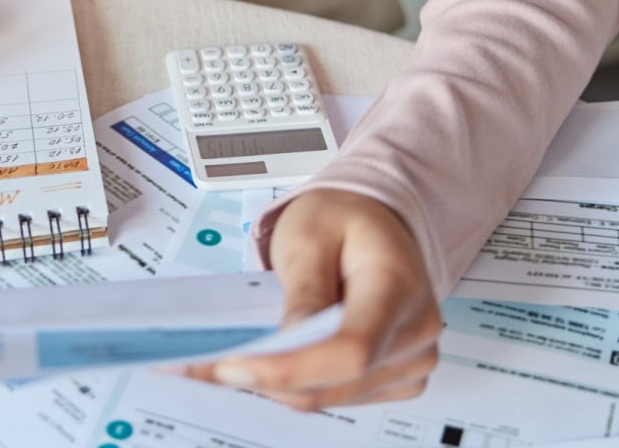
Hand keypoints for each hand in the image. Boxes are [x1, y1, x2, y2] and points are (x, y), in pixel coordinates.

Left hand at [184, 189, 441, 409]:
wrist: (375, 223)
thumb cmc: (345, 221)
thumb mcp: (310, 234)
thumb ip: (303, 289)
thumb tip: (286, 342)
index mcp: (399, 288)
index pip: (351, 349)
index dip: (290, 367)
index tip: (233, 365)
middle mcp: (415, 334)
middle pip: (334, 382)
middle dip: (265, 377)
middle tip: (203, 365)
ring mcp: (409, 363)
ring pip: (327, 396)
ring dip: (272, 383)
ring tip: (221, 361)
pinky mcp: (392, 380)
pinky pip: (333, 395)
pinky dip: (292, 384)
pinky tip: (263, 361)